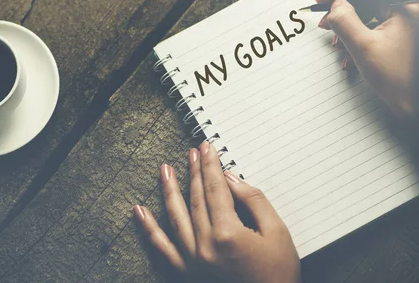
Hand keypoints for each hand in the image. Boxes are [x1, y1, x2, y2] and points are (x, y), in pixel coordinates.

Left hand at [134, 141, 299, 282]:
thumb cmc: (279, 274)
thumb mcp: (277, 232)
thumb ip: (253, 201)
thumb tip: (230, 179)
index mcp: (228, 235)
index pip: (216, 189)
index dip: (210, 165)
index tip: (207, 148)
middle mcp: (205, 247)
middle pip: (196, 199)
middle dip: (194, 172)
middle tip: (192, 152)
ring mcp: (193, 261)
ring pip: (176, 217)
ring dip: (169, 191)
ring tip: (165, 170)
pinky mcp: (187, 273)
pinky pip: (163, 248)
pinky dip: (149, 229)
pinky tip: (140, 212)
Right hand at [314, 0, 418, 119]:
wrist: (418, 105)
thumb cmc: (398, 79)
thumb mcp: (363, 47)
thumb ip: (345, 21)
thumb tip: (335, 5)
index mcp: (405, 6)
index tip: (320, 0)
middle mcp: (409, 8)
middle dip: (342, 10)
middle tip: (324, 22)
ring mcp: (407, 20)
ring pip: (369, 12)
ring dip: (349, 25)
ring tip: (337, 44)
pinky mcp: (403, 32)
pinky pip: (375, 24)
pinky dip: (358, 35)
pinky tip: (348, 52)